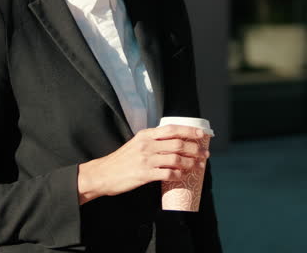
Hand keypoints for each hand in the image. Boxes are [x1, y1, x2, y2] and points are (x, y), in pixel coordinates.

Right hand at [76, 125, 209, 204]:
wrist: (102, 174)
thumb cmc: (121, 160)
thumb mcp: (135, 144)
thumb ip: (152, 141)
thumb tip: (174, 142)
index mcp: (145, 135)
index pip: (172, 129)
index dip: (189, 131)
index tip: (201, 134)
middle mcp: (147, 145)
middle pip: (178, 144)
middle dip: (194, 149)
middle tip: (204, 154)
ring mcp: (146, 160)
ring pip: (176, 159)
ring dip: (190, 163)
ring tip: (198, 166)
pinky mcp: (144, 174)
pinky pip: (168, 174)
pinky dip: (178, 175)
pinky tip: (182, 176)